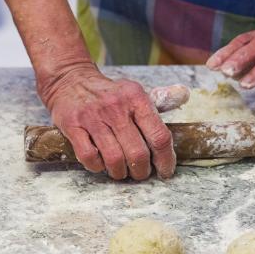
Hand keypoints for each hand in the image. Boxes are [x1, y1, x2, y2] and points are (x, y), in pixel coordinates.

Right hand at [39, 62, 189, 179]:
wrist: (69, 80)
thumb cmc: (107, 93)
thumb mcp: (134, 91)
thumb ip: (160, 100)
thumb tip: (186, 95)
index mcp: (136, 97)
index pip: (159, 136)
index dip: (165, 160)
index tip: (165, 171)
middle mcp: (115, 107)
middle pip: (138, 153)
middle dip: (142, 171)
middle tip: (140, 173)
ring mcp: (92, 117)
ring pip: (114, 159)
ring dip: (120, 172)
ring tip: (121, 172)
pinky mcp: (73, 126)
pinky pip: (89, 157)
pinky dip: (97, 167)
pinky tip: (100, 164)